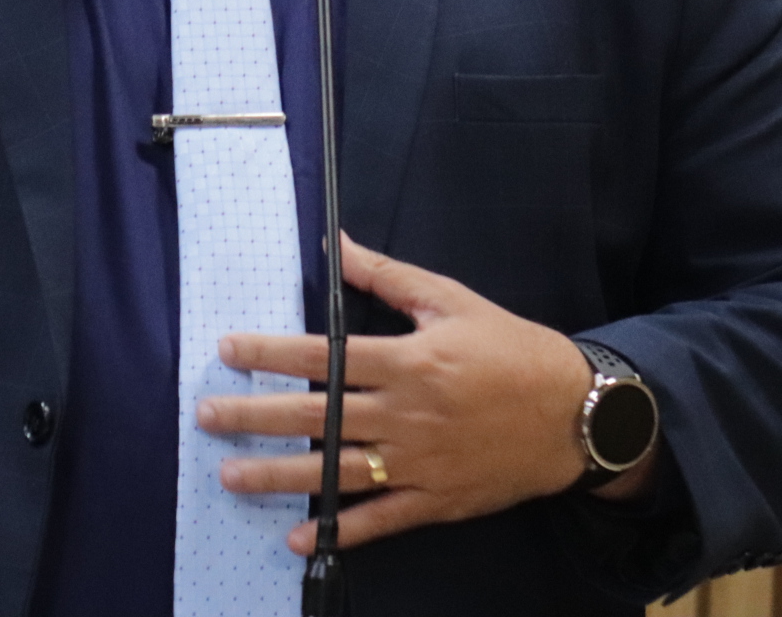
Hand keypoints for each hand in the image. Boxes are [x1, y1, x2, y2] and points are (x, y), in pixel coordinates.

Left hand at [203, 232, 651, 552]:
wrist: (575, 414)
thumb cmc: (512, 349)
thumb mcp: (453, 302)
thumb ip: (389, 277)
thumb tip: (337, 244)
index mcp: (407, 360)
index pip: (323, 356)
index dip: (270, 353)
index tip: (227, 350)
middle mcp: (404, 413)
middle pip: (316, 416)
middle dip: (255, 416)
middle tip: (207, 416)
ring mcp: (417, 462)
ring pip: (334, 471)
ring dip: (278, 475)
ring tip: (230, 475)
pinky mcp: (434, 499)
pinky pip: (378, 519)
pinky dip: (338, 530)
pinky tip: (298, 538)